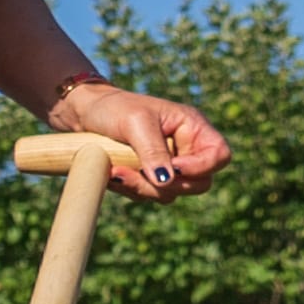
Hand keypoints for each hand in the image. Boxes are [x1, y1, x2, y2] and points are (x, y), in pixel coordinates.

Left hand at [52, 82, 230, 199]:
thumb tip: (167, 180)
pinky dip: (131, 189)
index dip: (202, 167)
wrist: (84, 112)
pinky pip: (149, 195)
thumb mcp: (135, 123)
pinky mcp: (148, 177)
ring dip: (144, 189)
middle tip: (139, 175)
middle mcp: (185, 148)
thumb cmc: (114, 108)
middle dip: (169, 185)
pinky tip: (112, 174)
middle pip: (199, 183)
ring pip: (171, 194)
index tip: (174, 167)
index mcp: (192, 127)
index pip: (219, 154)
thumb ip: (153, 151)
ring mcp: (168, 165)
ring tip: (116, 172)